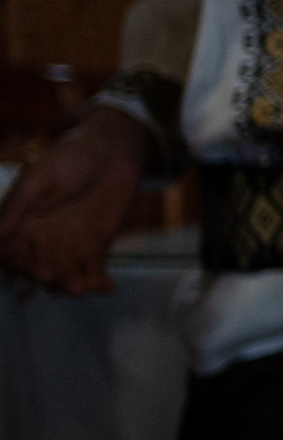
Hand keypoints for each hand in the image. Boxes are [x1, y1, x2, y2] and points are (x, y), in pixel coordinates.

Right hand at [0, 108, 151, 295]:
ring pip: (65, 274)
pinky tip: (108, 288)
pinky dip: (99, 281)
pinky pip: (93, 269)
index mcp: (20, 222)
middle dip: (54, 281)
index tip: (44, 273)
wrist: (113, 149)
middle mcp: (39, 239)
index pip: (13, 254)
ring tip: (88, 289)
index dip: (25, 267)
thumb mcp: (42, 176)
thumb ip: (20, 204)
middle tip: (72, 288)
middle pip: (39, 269)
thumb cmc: (71, 156)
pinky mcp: (94, 245)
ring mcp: (67, 244)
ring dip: (75, 285)